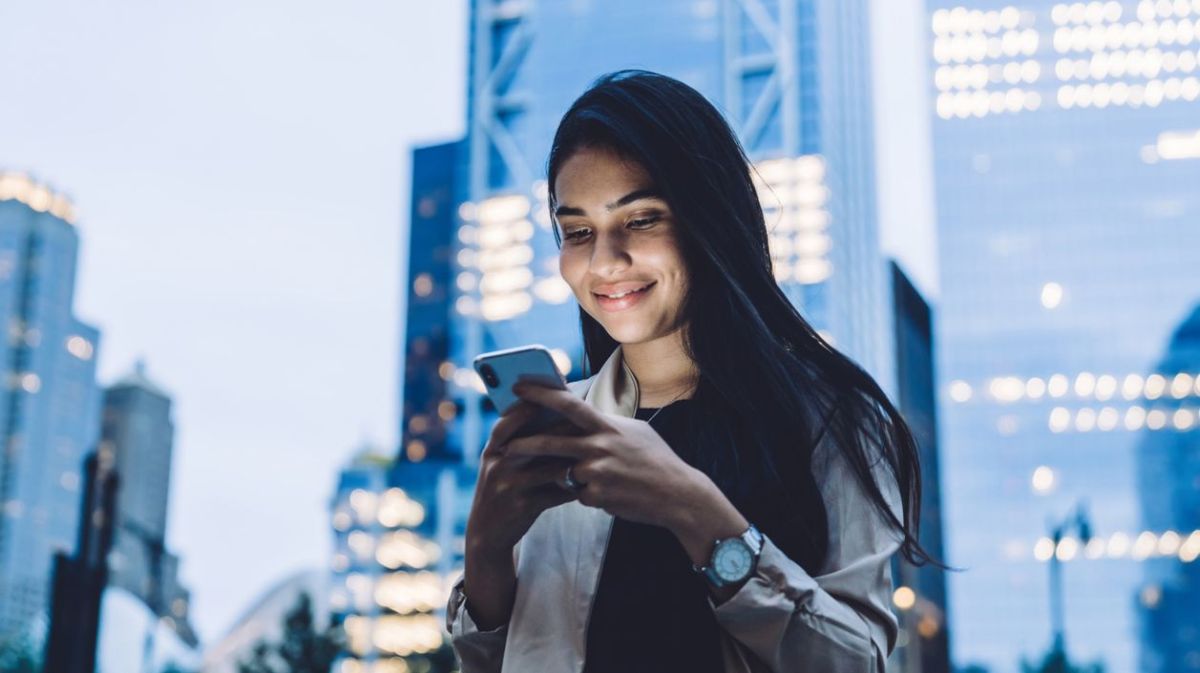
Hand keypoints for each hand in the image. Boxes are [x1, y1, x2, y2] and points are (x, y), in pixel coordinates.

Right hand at [461, 397, 580, 629]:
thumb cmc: (503, 489)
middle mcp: (498, 465)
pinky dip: (574, 486)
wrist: (487, 532)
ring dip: (574, 460)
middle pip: (535, 441)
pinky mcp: (524, 507)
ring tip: (596, 452)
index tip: (554, 394)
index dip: (530, 407)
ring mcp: (510, 486)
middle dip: (563, 430)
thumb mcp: (501, 464)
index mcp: (492, 449)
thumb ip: (519, 441)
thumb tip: (552, 412)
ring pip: (550, 467)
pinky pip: (556, 492)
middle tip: (588, 423)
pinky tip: (590, 482)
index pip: (509, 421)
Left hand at [503, 382, 708, 529]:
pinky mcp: (597, 496)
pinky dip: (587, 494)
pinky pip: (578, 494)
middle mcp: (600, 446)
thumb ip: (606, 425)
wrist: (678, 495)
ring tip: (552, 477)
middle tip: (503, 444)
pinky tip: (610, 495)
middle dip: (524, 443)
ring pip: (563, 472)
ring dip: (561, 476)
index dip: (541, 394)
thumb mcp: (634, 432)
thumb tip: (584, 415)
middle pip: (551, 441)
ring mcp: (597, 472)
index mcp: (608, 426)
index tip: (518, 387)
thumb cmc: (657, 460)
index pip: (568, 404)